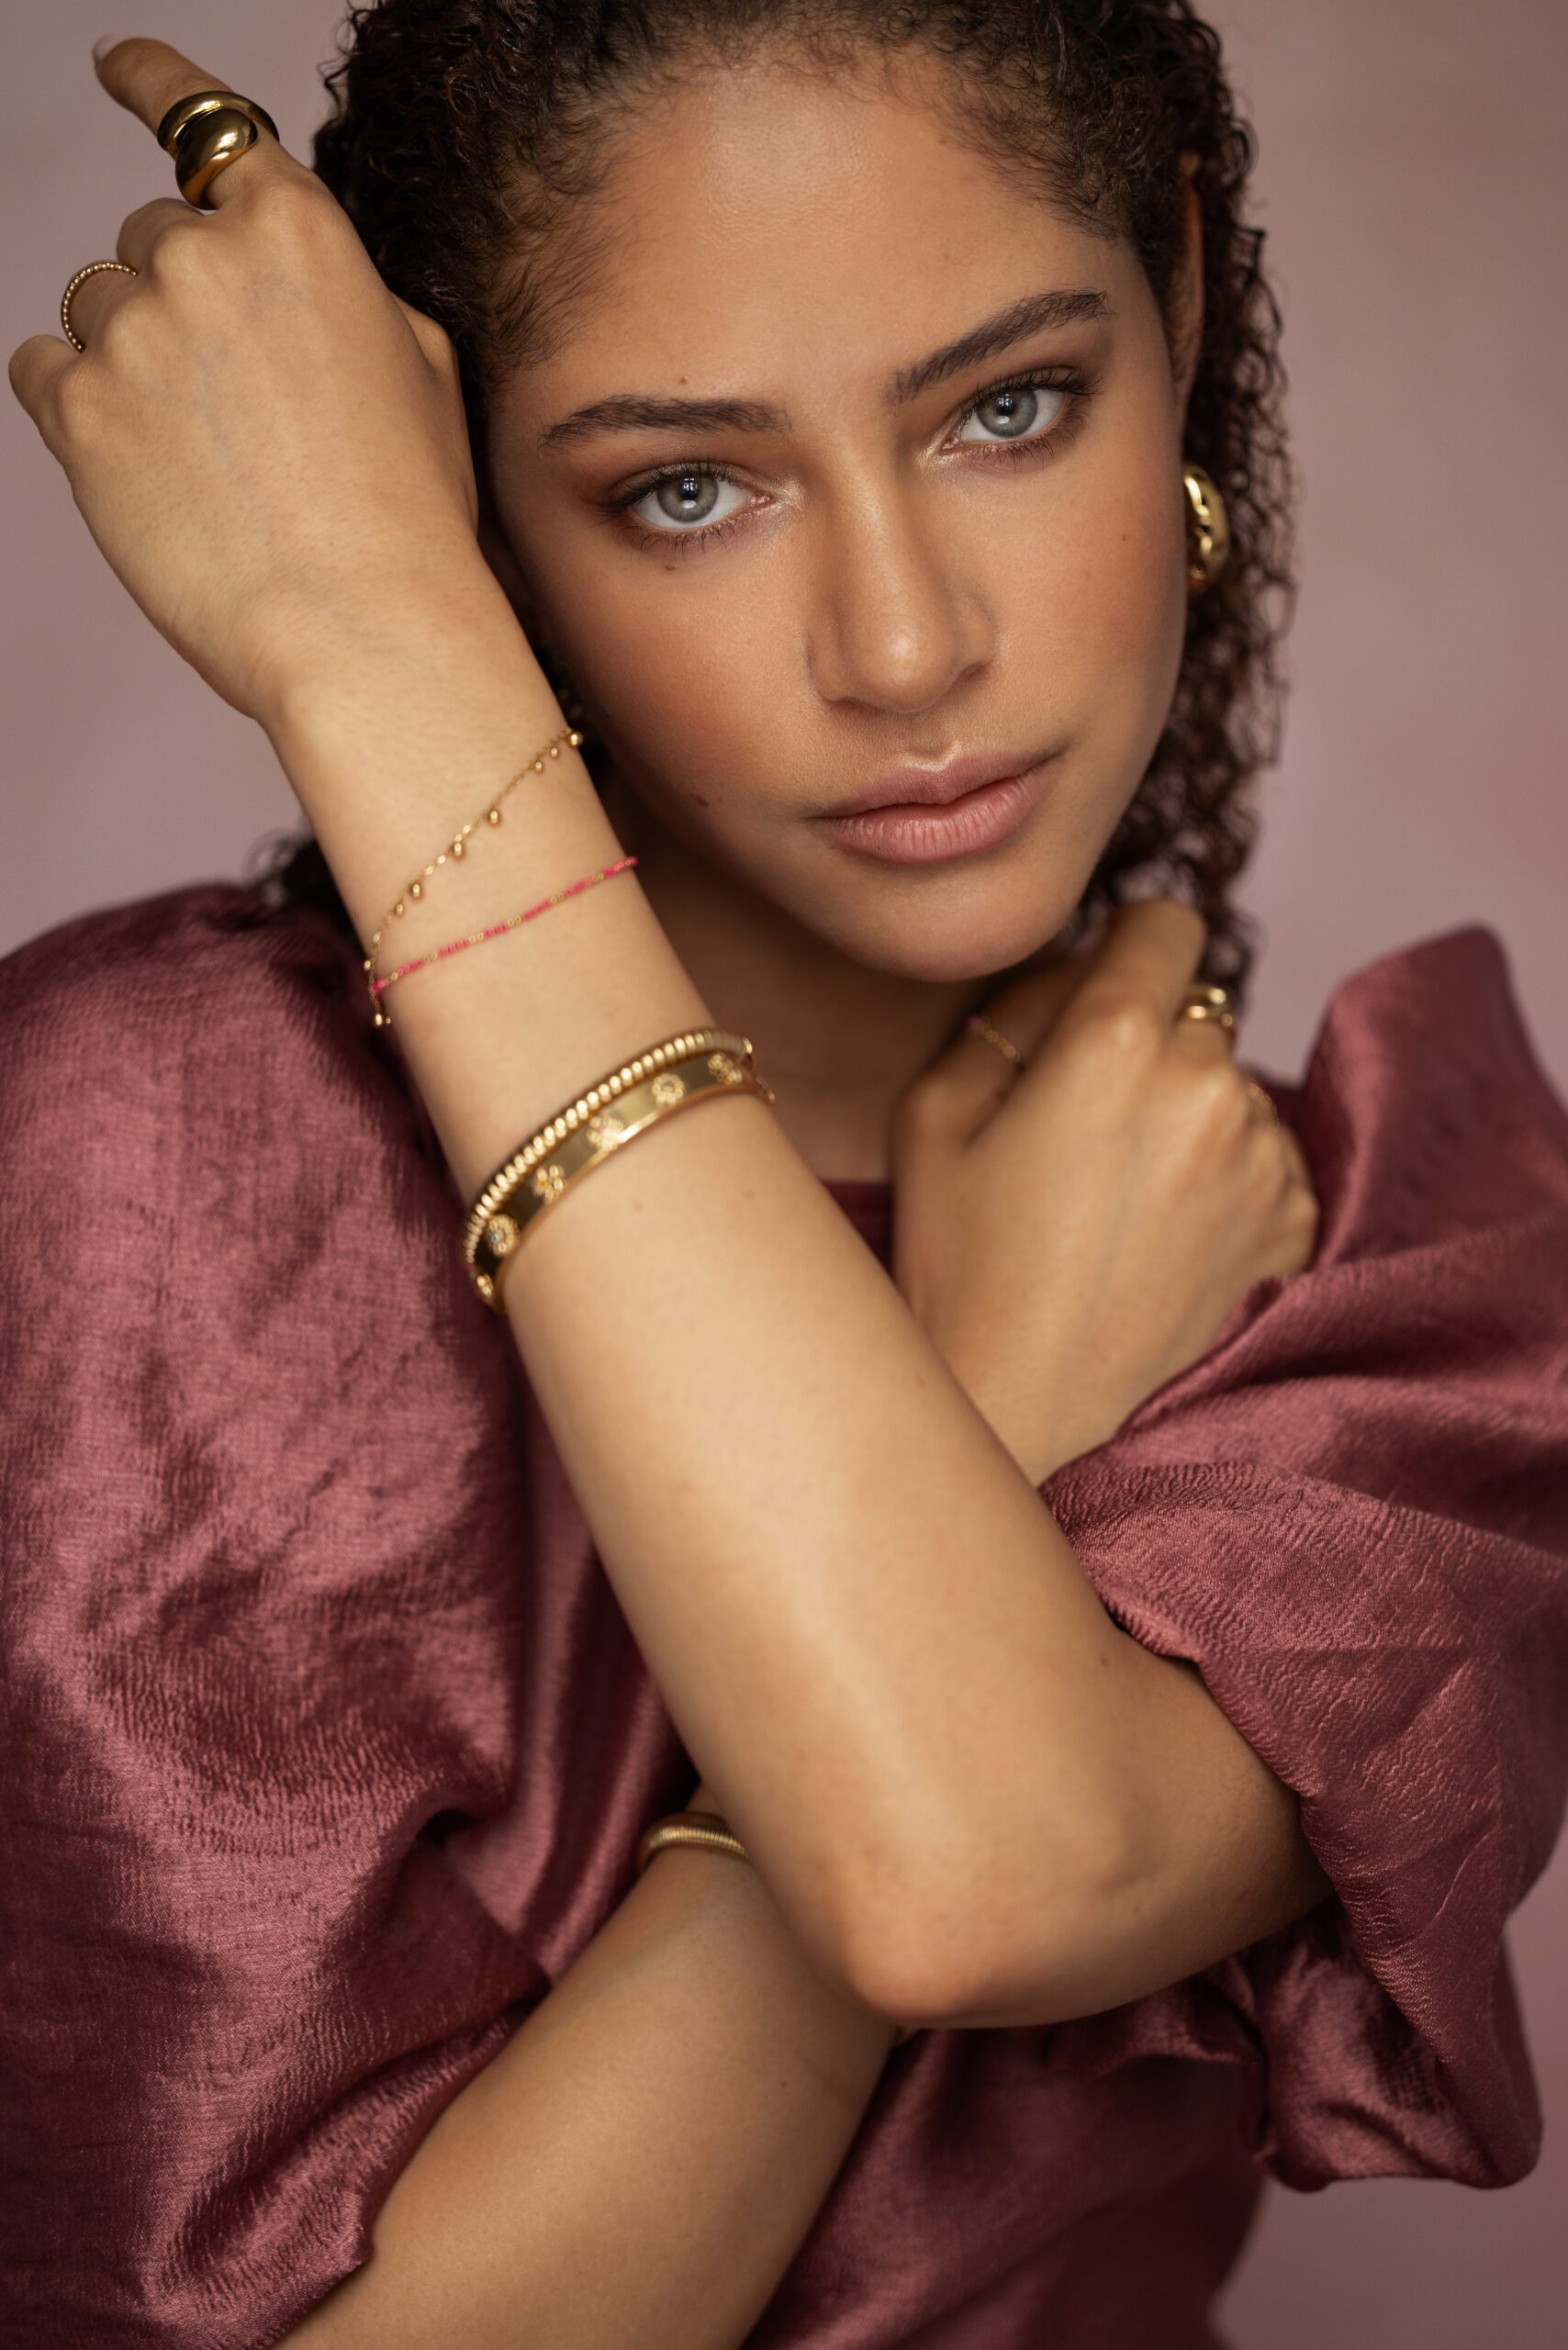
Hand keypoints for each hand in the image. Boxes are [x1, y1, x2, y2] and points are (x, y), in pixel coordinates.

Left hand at [7, 38, 486, 726]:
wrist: (365, 629)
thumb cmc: (411, 521)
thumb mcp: (422, 373)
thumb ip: (345, 293)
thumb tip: (290, 283)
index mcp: (299, 230)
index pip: (201, 116)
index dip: (149, 79)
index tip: (115, 65)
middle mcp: (205, 258)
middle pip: (149, 240)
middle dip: (179, 303)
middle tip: (235, 405)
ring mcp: (134, 331)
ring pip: (94, 305)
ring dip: (131, 358)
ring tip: (202, 452)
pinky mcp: (80, 412)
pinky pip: (43, 370)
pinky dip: (80, 406)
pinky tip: (144, 463)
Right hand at [891, 897, 1319, 1483]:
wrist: (1020, 1414)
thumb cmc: (957, 1264)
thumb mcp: (935, 1110)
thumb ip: (1013, 1008)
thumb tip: (1077, 965)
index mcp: (1118, 1040)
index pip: (1167, 920)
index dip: (1126, 950)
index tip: (1099, 997)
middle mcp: (1211, 1083)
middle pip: (1194, 1011)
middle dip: (1146, 1048)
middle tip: (1080, 1131)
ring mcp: (1263, 1158)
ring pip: (1230, 1087)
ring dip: (1186, 1117)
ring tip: (1114, 1203)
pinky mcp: (1293, 1224)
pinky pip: (1263, 1159)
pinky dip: (1220, 1183)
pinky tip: (1156, 1242)